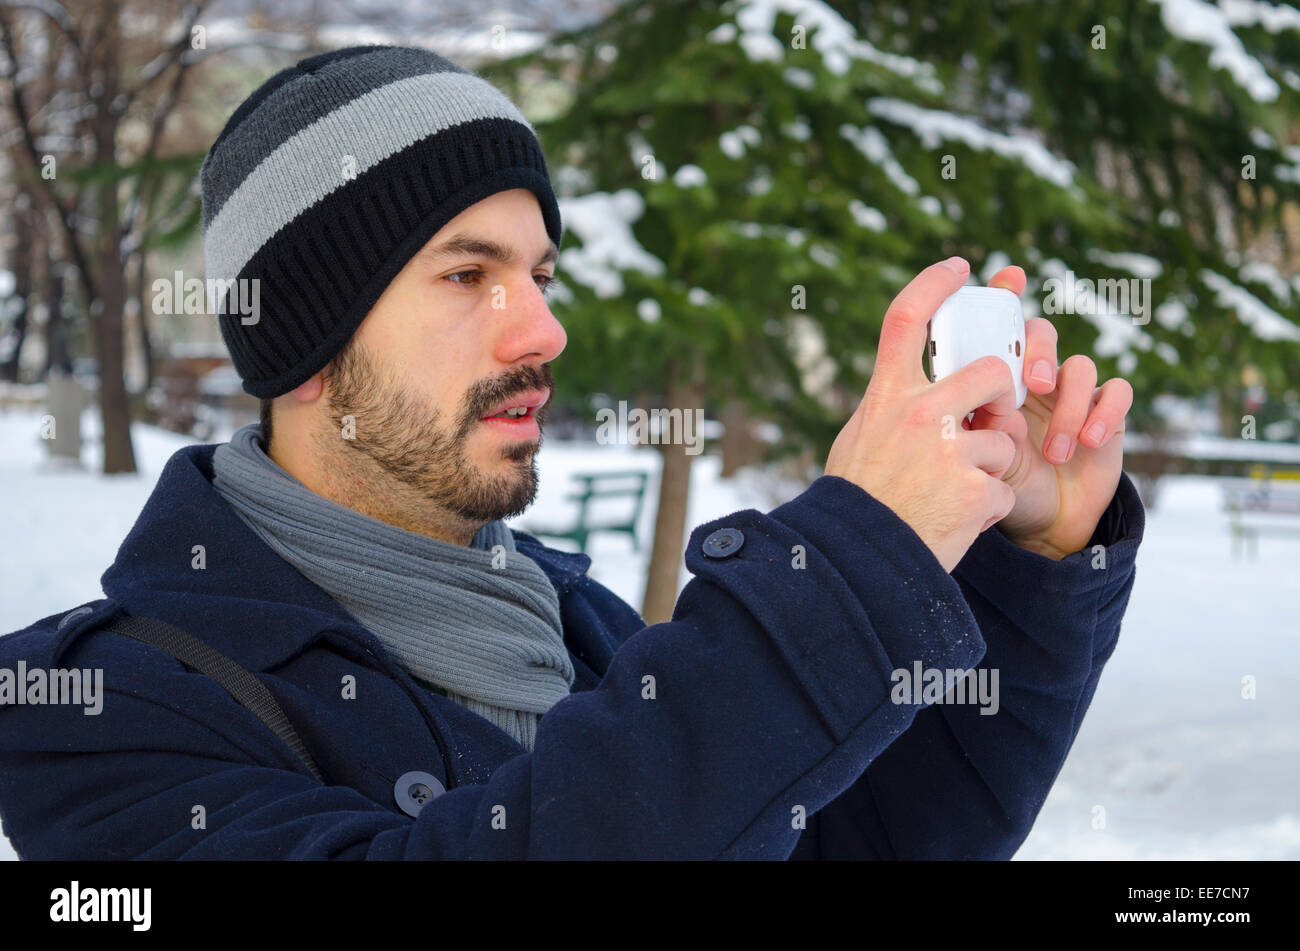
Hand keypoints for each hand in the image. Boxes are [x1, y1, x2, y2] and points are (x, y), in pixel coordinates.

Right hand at [825, 257, 1018, 571]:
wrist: (860, 563)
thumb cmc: (858, 500)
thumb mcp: (860, 438)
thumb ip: (893, 407)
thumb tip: (916, 382)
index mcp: (887, 398)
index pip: (908, 319)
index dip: (936, 284)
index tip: (960, 267)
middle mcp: (921, 415)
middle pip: (991, 373)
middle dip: (1002, 395)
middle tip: (993, 416)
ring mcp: (953, 452)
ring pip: (1004, 438)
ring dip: (990, 466)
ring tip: (954, 492)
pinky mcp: (979, 491)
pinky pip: (1004, 488)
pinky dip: (988, 508)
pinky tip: (957, 520)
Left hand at [966, 266, 1133, 558]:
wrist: (1041, 521)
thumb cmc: (1002, 481)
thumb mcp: (979, 453)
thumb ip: (977, 424)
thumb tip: (987, 404)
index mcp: (996, 378)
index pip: (1000, 326)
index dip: (1005, 294)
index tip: (1010, 276)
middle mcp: (1035, 376)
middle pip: (1041, 333)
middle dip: (1038, 351)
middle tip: (1033, 385)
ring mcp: (1072, 393)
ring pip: (1079, 367)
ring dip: (1068, 407)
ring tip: (1055, 450)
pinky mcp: (1107, 413)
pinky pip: (1116, 391)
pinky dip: (1103, 412)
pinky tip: (1088, 442)